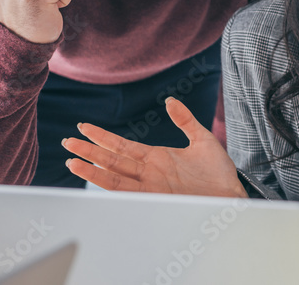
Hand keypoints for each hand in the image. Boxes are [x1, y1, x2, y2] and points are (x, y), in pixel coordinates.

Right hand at [63, 97, 246, 197]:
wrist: (231, 195)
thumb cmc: (219, 171)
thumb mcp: (202, 139)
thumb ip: (184, 120)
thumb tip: (170, 100)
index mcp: (157, 157)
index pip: (123, 145)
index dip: (103, 137)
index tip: (84, 127)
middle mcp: (149, 172)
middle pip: (112, 159)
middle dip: (89, 151)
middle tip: (67, 141)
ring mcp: (150, 185)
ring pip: (113, 175)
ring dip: (91, 168)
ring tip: (71, 159)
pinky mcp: (155, 197)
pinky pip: (127, 190)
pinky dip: (108, 184)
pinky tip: (94, 178)